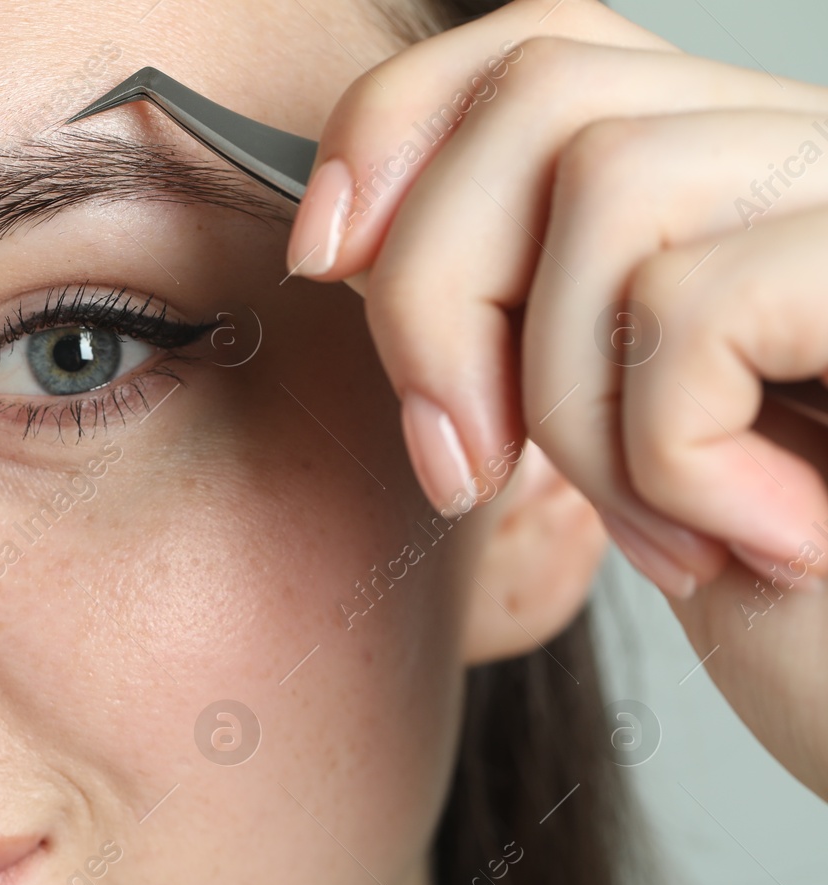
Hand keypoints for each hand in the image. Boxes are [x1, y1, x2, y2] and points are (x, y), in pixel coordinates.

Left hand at [290, 0, 827, 797]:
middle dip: (437, 289)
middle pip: (543, 92)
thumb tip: (350, 237)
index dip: (400, 125)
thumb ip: (519, 313)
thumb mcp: (616, 439)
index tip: (326, 260)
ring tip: (657, 529)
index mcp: (742, 177)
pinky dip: (664, 460)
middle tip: (462, 464)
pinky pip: (691, 307)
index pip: (543, 45)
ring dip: (566, 406)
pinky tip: (738, 545)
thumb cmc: (792, 608)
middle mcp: (819, 158)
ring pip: (606, 185)